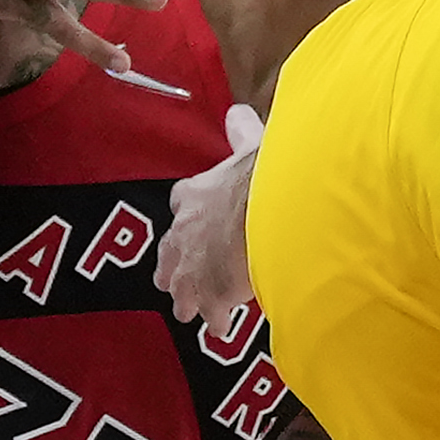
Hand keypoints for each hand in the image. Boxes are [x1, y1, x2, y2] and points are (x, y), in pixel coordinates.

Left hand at [157, 103, 261, 324]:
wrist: (271, 212)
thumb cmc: (264, 175)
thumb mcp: (251, 146)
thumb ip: (241, 131)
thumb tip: (237, 110)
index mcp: (195, 195)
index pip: (182, 202)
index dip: (187, 213)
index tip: (192, 219)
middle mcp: (185, 234)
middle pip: (168, 255)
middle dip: (174, 267)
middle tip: (179, 277)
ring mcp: (194, 269)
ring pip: (180, 291)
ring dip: (188, 299)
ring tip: (191, 311)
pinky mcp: (211, 297)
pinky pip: (210, 317)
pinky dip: (217, 322)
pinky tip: (223, 329)